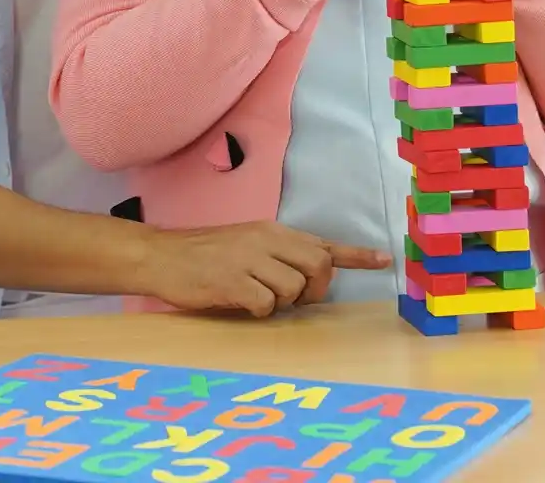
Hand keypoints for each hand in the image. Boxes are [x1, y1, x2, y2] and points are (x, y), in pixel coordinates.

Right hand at [139, 222, 391, 316]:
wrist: (161, 256)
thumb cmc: (205, 255)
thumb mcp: (248, 244)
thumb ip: (280, 256)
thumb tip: (311, 280)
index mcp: (273, 231)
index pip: (324, 243)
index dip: (357, 255)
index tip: (383, 259)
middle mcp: (266, 240)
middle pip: (319, 265)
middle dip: (316, 288)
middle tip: (295, 297)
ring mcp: (249, 259)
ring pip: (294, 288)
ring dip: (282, 302)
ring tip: (255, 296)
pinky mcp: (232, 281)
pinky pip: (266, 304)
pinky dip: (259, 311)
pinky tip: (240, 303)